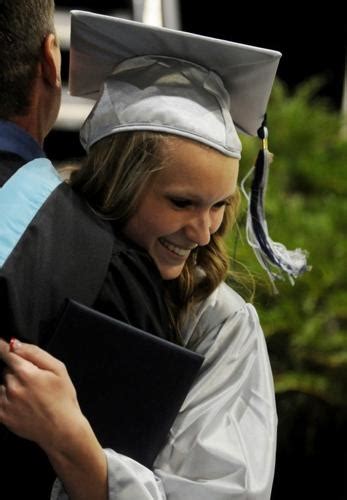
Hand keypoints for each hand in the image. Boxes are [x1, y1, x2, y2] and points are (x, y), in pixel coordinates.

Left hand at [0, 338, 83, 452]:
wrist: (61, 430)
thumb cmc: (63, 398)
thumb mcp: (58, 369)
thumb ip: (35, 353)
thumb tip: (15, 344)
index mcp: (26, 373)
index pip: (5, 353)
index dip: (1, 346)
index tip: (0, 343)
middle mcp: (12, 387)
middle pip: (6, 369)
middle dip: (15, 370)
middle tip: (33, 379)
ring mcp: (5, 403)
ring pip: (1, 384)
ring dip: (10, 385)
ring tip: (29, 394)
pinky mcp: (2, 416)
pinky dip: (5, 397)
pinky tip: (21, 403)